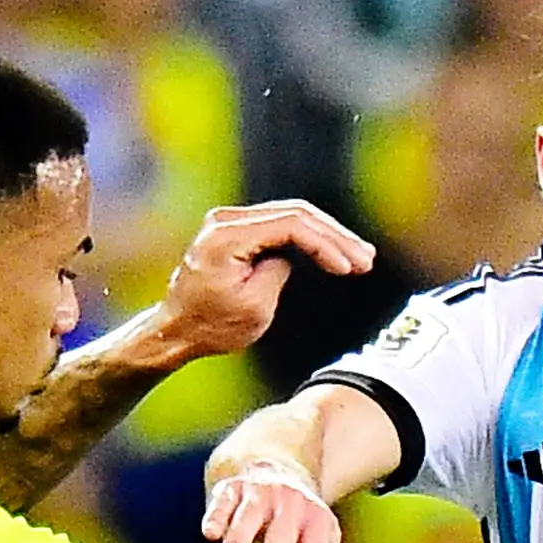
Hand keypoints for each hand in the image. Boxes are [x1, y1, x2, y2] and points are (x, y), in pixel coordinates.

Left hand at [155, 200, 378, 365]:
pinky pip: (279, 225)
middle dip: (335, 237)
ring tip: (358, 256)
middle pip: (295, 213)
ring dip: (326, 236)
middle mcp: (226, 221)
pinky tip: (331, 251)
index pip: (290, 225)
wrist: (177, 329)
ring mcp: (228, 222)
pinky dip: (306, 238)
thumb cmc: (210, 326)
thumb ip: (278, 272)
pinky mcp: (235, 231)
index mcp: (227, 237)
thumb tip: (290, 258)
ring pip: (291, 216)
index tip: (346, 267)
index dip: (325, 244)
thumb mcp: (254, 308)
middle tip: (365, 258)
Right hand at [203, 454, 346, 542]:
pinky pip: (224, 501)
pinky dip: (216, 517)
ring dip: (239, 537)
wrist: (279, 470)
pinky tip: (211, 533)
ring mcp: (260, 493)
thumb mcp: (322, 537)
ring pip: (249, 515)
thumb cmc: (300, 520)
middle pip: (281, 534)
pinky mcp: (233, 487)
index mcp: (316, 519)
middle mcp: (290, 502)